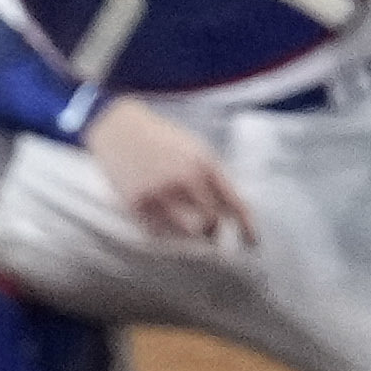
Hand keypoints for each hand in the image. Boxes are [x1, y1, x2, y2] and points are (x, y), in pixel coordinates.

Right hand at [82, 96, 250, 246]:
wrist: (119, 129)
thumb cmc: (161, 138)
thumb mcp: (194, 148)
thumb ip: (213, 176)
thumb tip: (230, 210)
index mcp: (204, 163)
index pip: (234, 202)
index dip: (246, 226)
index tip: (251, 241)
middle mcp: (184, 179)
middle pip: (211, 222)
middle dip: (213, 229)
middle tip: (210, 231)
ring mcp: (160, 193)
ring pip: (187, 232)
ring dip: (190, 233)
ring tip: (185, 226)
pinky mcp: (137, 204)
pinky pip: (160, 232)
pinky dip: (165, 230)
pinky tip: (161, 217)